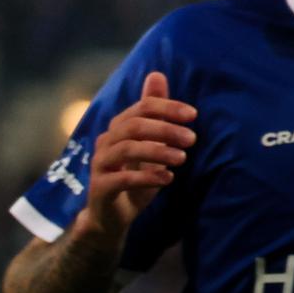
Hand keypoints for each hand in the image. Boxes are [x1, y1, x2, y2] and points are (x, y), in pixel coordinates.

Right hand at [79, 72, 196, 241]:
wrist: (110, 217)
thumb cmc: (132, 178)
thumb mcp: (148, 145)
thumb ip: (153, 114)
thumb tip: (158, 74)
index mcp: (118, 128)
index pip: (140, 108)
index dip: (166, 108)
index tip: (193, 115)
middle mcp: (106, 141)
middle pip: (133, 126)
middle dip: (165, 129)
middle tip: (192, 138)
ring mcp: (100, 164)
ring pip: (126, 149)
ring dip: (157, 151)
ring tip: (182, 158)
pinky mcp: (100, 187)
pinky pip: (121, 178)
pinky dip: (146, 177)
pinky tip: (168, 179)